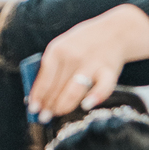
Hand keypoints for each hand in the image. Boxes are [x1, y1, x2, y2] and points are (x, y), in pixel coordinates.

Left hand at [27, 4, 148, 122]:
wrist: (115, 32)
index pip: (44, 78)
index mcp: (58, 50)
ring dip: (64, 105)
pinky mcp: (110, 71)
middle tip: (44, 117)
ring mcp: (92, 64)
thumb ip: (52, 67)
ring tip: (58, 114)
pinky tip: (86, 106)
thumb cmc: (83, 44)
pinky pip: (103, 88)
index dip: (38, 95)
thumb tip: (40, 95)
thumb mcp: (63, 47)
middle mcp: (74, 57)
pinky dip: (95, 97)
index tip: (33, 109)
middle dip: (49, 105)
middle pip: (57, 87)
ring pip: (74, 90)